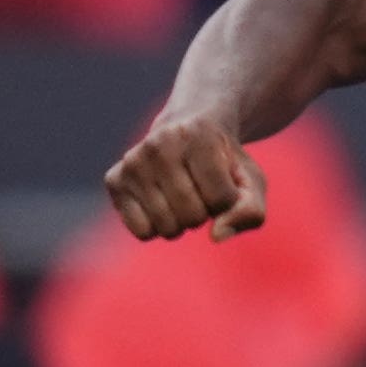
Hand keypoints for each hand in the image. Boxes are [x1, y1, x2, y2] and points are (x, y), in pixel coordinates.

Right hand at [106, 108, 267, 238]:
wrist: (187, 130)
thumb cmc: (223, 162)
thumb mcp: (251, 181)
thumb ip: (250, 210)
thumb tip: (216, 236)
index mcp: (197, 136)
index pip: (222, 200)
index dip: (227, 200)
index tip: (221, 179)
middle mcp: (159, 145)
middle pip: (192, 215)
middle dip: (204, 212)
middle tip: (199, 188)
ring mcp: (132, 162)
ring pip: (167, 227)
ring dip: (182, 222)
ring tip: (181, 194)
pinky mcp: (114, 180)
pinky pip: (142, 231)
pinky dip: (157, 228)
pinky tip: (160, 202)